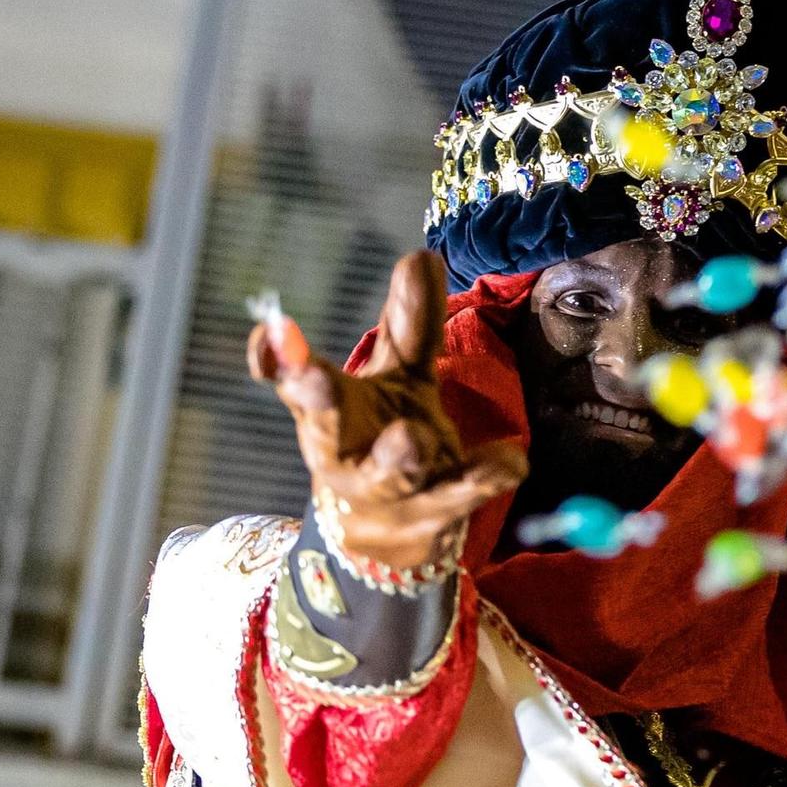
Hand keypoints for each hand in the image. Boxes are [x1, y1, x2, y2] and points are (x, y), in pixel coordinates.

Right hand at [249, 251, 526, 569]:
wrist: (397, 532)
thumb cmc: (386, 434)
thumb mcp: (399, 375)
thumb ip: (409, 323)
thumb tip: (420, 255)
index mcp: (328, 409)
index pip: (290, 381)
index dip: (277, 358)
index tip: (274, 330)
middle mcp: (345, 451)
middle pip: (322, 429)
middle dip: (316, 400)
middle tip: (311, 375)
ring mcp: (387, 489)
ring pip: (388, 472)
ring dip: (398, 453)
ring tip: (411, 434)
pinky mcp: (433, 514)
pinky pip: (460, 494)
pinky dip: (485, 476)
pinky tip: (512, 460)